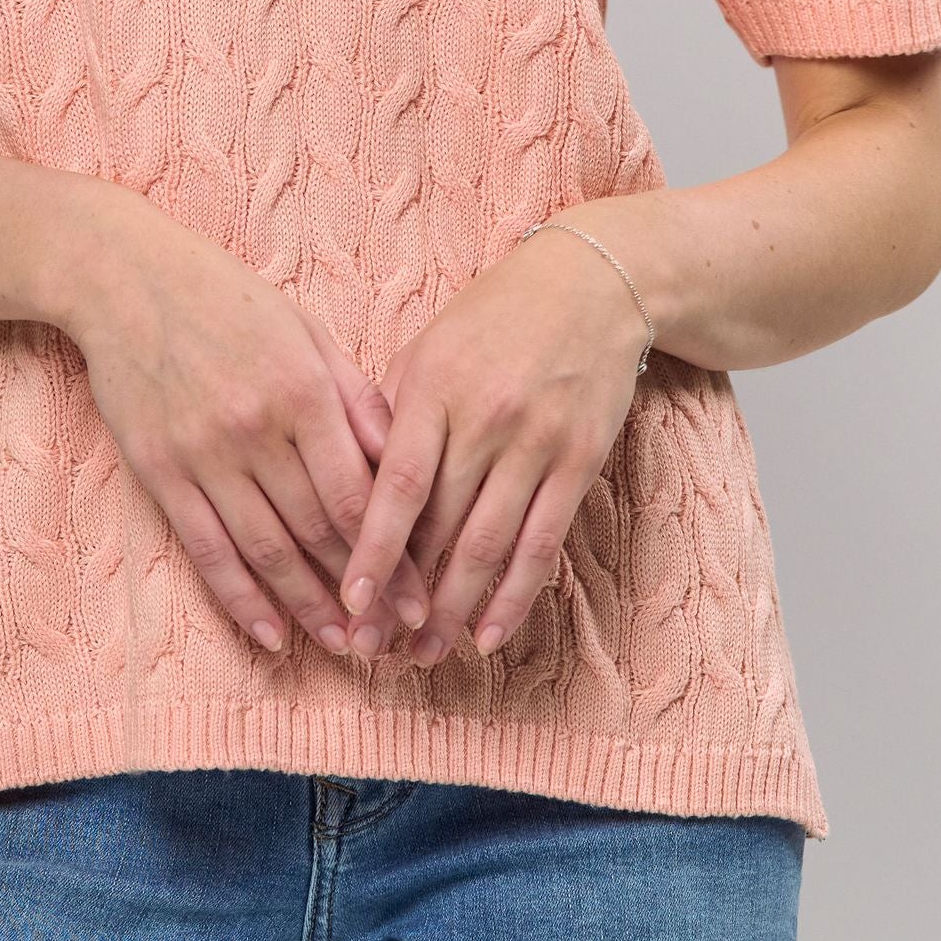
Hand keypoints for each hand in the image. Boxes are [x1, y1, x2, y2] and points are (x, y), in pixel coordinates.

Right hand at [68, 203, 432, 657]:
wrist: (125, 280)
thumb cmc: (230, 301)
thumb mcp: (307, 332)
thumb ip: (357, 399)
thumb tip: (404, 465)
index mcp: (303, 390)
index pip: (358, 496)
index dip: (393, 560)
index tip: (421, 603)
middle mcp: (255, 428)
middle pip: (318, 531)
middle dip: (363, 594)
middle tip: (395, 642)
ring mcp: (203, 454)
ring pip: (265, 551)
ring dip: (308, 607)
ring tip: (341, 647)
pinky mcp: (159, 471)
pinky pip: (206, 549)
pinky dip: (239, 599)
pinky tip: (270, 634)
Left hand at [336, 217, 650, 663]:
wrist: (592, 286)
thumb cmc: (492, 318)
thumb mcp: (428, 348)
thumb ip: (390, 415)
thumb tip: (350, 489)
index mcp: (435, 388)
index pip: (397, 486)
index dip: (372, 550)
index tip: (349, 602)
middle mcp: (486, 419)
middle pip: (441, 528)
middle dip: (405, 597)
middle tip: (373, 650)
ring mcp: (537, 444)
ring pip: (490, 545)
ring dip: (454, 610)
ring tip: (424, 655)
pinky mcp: (579, 463)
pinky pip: (542, 544)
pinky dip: (514, 597)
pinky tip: (487, 636)